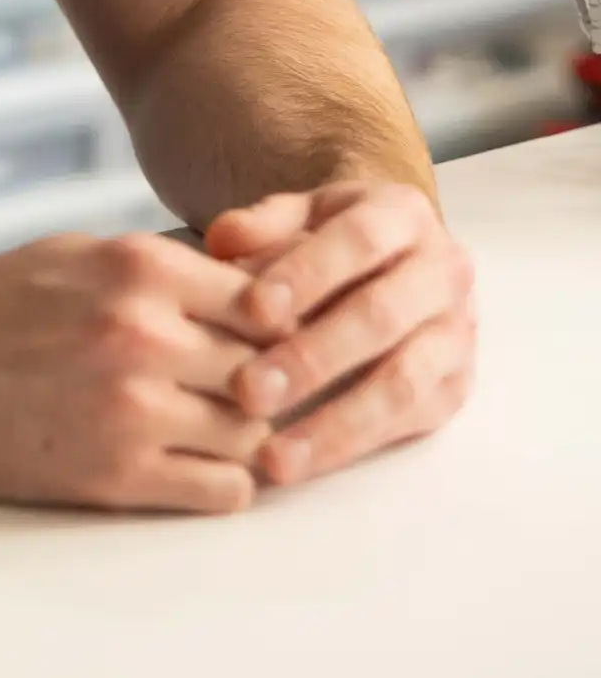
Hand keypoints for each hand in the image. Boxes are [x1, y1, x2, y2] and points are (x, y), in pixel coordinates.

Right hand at [0, 232, 280, 514]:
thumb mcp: (80, 252)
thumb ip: (161, 267)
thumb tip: (244, 285)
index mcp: (139, 267)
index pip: (266, 299)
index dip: (275, 323)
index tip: (265, 338)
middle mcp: (145, 332)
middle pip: (269, 368)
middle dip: (265, 382)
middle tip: (250, 390)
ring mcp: (134, 408)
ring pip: (255, 434)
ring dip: (246, 435)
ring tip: (216, 428)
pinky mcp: (117, 475)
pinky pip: (224, 490)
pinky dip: (223, 482)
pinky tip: (194, 464)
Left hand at [203, 182, 476, 491]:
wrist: (396, 257)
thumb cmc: (331, 238)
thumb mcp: (298, 214)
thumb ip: (261, 225)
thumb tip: (222, 243)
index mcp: (403, 213)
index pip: (358, 240)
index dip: (307, 274)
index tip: (253, 311)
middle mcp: (444, 272)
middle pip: (381, 316)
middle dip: (313, 358)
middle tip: (249, 393)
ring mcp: (456, 334)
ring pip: (402, 383)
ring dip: (335, 423)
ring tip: (275, 457)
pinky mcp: (455, 388)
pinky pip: (408, 423)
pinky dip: (353, 446)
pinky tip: (303, 463)